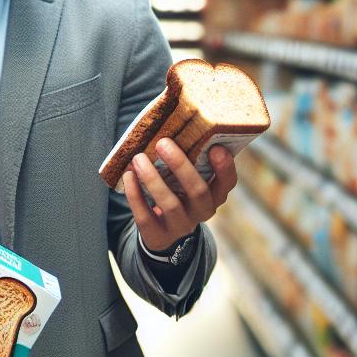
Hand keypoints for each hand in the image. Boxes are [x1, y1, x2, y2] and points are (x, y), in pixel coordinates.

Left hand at [122, 140, 236, 252]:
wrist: (163, 231)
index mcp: (214, 194)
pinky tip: (128, 175)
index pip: (227, 183)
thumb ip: (188, 157)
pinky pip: (146, 216)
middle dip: (180, 166)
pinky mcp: (158, 235)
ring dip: (153, 179)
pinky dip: (135, 195)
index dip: (224, 167)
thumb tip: (172, 121)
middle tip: (163, 143)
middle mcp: (202, 211)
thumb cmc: (177, 190)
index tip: (215, 148)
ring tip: (139, 158)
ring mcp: (181, 226)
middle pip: (197, 191)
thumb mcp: (188, 178)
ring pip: (170, 204)